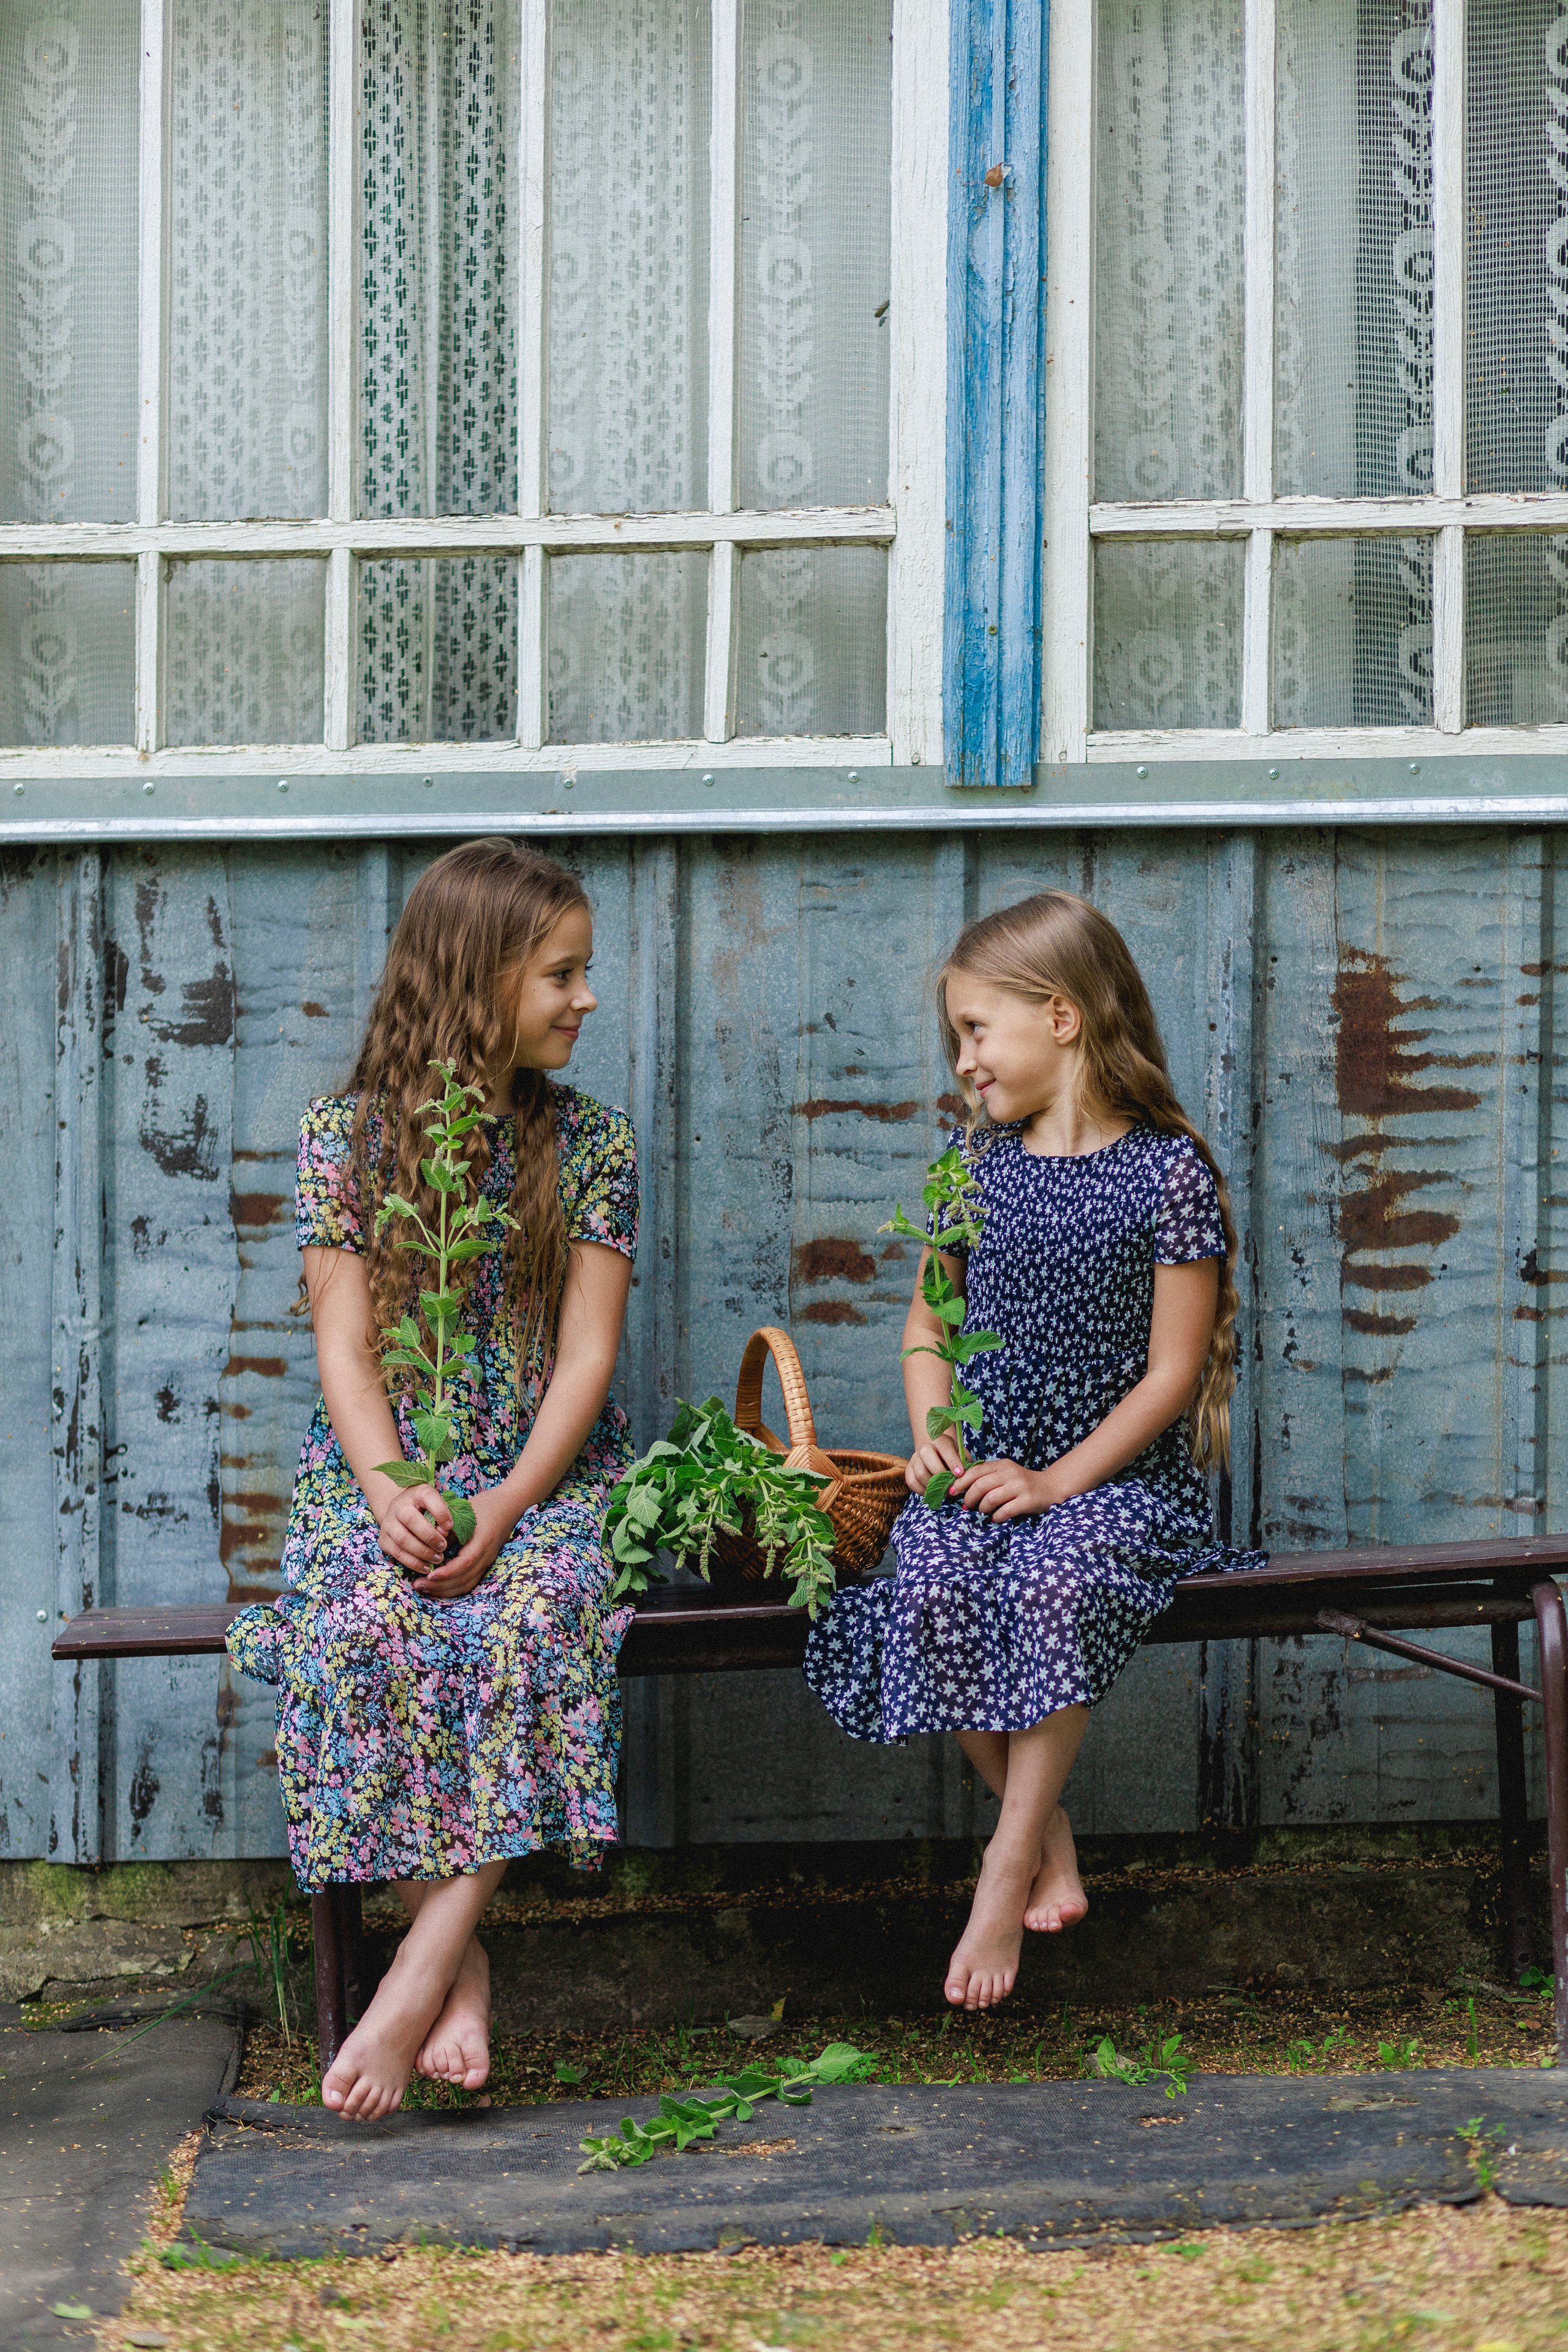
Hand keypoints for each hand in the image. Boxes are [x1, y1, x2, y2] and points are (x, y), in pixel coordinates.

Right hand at [375, 1482, 451, 1574]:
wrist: (403, 1513)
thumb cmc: (427, 1511)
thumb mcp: (437, 1507)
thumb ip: (443, 1516)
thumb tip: (445, 1532)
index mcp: (416, 1492)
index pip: (428, 1496)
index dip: (440, 1512)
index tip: (450, 1526)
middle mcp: (398, 1505)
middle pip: (411, 1520)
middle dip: (430, 1537)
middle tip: (443, 1547)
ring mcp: (388, 1522)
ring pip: (403, 1539)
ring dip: (422, 1552)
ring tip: (437, 1558)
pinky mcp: (383, 1539)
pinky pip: (397, 1553)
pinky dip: (413, 1562)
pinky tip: (426, 1567)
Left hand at [409, 1482, 519, 1600]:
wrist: (509, 1505)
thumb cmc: (485, 1505)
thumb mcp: (464, 1513)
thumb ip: (448, 1530)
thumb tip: (428, 1544)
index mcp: (482, 1542)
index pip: (465, 1564)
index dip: (446, 1573)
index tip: (428, 1575)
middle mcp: (486, 1556)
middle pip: (464, 1579)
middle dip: (440, 1586)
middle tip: (417, 1585)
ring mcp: (487, 1562)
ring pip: (467, 1584)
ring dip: (445, 1590)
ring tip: (424, 1588)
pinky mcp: (484, 1564)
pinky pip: (469, 1582)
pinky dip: (453, 1587)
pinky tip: (438, 1585)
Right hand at [905, 1432, 965, 1494]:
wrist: (938, 1456)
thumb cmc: (954, 1457)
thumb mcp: (963, 1456)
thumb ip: (965, 1464)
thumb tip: (965, 1478)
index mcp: (941, 1441)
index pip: (945, 1448)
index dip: (952, 1461)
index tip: (960, 1474)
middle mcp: (925, 1447)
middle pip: (926, 1456)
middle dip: (940, 1473)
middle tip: (950, 1484)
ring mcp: (915, 1459)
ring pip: (919, 1473)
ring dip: (933, 1485)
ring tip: (943, 1490)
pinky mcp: (908, 1470)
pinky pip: (912, 1483)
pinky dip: (923, 1491)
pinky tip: (933, 1491)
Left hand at [948, 1456, 1064, 1522]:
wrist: (1050, 1487)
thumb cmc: (1022, 1483)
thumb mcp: (1005, 1473)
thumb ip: (987, 1476)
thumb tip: (960, 1486)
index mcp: (1002, 1465)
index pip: (975, 1471)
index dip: (960, 1482)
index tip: (951, 1492)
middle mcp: (1010, 1473)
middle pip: (980, 1486)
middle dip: (969, 1499)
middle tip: (967, 1506)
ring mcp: (1019, 1487)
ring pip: (990, 1499)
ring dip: (982, 1509)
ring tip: (983, 1512)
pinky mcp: (1027, 1501)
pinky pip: (1004, 1511)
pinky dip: (996, 1517)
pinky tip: (995, 1518)